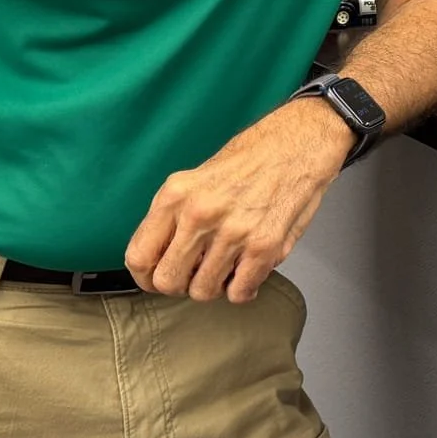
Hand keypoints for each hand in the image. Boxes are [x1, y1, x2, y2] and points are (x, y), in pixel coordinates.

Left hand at [125, 98, 348, 302]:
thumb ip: (173, 217)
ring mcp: (233, 232)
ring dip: (215, 286)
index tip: (158, 279)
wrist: (298, 144)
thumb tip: (159, 259)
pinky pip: (238, 293)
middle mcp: (200, 214)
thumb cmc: (250, 160)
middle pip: (168, 281)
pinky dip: (243, 289)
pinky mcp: (264, 246)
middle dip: (181, 285)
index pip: (138, 257)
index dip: (146, 277)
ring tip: (227, 268)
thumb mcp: (195, 180)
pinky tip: (248, 272)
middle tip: (196, 274)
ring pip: (203, 292)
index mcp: (176, 195)